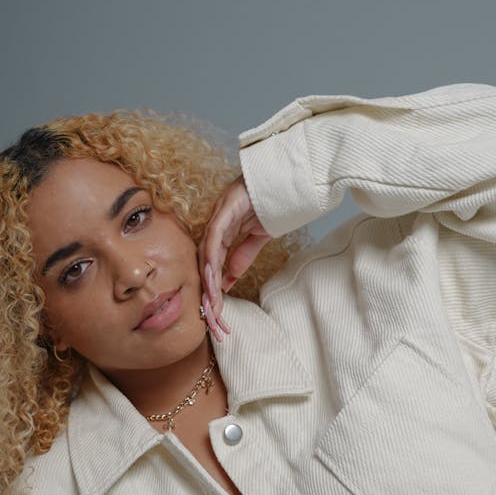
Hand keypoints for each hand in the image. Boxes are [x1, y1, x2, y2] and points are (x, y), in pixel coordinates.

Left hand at [198, 176, 270, 340]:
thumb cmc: (274, 202)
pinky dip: (212, 257)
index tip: (215, 312)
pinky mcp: (227, 206)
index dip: (213, 289)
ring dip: (209, 280)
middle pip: (206, 262)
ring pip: (208, 252)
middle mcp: (216, 222)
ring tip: (212, 303)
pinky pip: (216, 236)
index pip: (213, 264)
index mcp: (222, 231)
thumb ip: (243, 256)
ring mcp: (220, 213)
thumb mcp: (259, 237)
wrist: (289, 178)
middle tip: (211, 317)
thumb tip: (228, 280)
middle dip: (208, 291)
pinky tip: (213, 276)